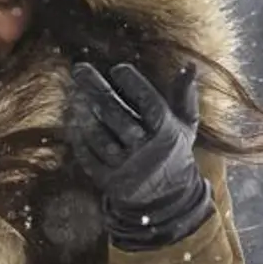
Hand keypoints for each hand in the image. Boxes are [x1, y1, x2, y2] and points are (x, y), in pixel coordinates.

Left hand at [68, 61, 212, 248]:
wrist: (166, 199)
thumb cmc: (172, 150)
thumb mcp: (185, 125)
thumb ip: (185, 95)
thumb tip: (189, 65)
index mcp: (167, 134)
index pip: (149, 104)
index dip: (134, 84)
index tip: (118, 68)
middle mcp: (147, 152)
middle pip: (118, 116)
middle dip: (96, 90)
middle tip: (79, 70)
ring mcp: (127, 168)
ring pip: (100, 137)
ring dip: (84, 114)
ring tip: (75, 95)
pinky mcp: (109, 181)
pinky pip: (89, 156)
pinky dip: (79, 138)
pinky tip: (73, 121)